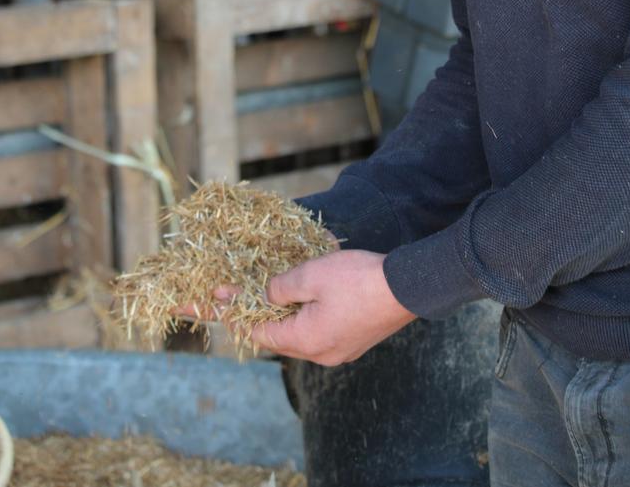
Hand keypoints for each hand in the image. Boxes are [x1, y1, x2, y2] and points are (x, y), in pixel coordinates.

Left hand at [249, 248, 416, 365]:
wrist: (407, 288)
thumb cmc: (358, 280)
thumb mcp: (312, 275)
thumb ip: (282, 287)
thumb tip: (267, 295)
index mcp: (306, 341)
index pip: (261, 334)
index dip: (239, 314)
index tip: (221, 298)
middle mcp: (321, 355)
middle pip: (280, 338)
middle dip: (261, 315)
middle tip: (245, 293)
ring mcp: (341, 351)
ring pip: (302, 335)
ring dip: (288, 315)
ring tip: (277, 292)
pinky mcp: (355, 342)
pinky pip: (322, 332)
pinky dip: (309, 317)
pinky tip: (311, 297)